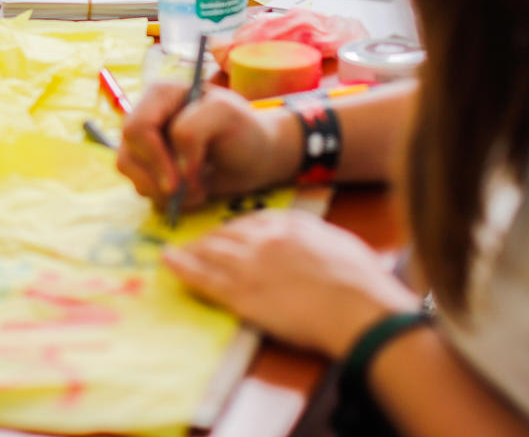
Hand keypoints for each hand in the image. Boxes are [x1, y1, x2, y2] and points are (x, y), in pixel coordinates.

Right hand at [118, 83, 296, 210]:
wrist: (253, 156)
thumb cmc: (242, 129)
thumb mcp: (225, 114)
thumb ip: (192, 130)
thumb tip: (175, 166)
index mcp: (160, 94)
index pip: (138, 127)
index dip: (154, 157)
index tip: (179, 182)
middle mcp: (146, 116)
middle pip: (128, 154)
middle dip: (160, 181)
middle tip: (196, 191)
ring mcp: (144, 143)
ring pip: (131, 174)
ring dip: (163, 193)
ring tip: (198, 191)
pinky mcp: (149, 167)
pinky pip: (141, 188)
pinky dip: (166, 199)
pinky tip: (191, 193)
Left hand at [163, 211, 418, 357]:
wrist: (359, 307)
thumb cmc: (360, 279)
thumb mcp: (336, 242)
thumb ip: (313, 239)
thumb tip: (308, 245)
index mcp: (288, 223)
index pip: (250, 220)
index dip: (234, 229)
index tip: (226, 234)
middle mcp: (263, 238)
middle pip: (226, 233)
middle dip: (209, 238)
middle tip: (195, 244)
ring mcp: (250, 265)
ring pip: (211, 251)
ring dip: (192, 250)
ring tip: (176, 252)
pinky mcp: (242, 294)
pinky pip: (204, 277)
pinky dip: (182, 268)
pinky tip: (167, 262)